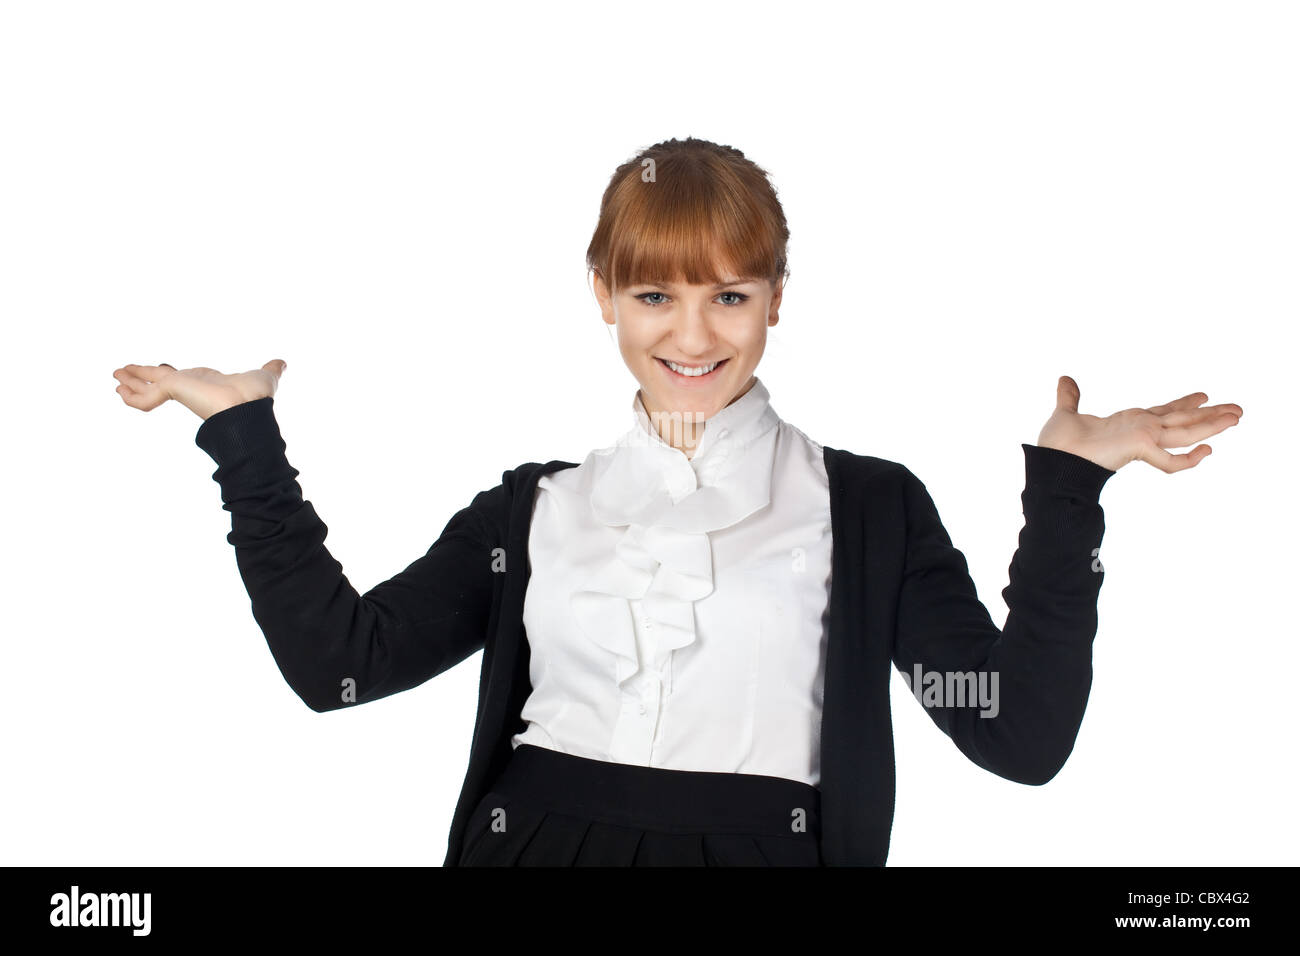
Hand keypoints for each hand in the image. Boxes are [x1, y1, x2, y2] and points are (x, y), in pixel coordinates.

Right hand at [112, 359, 288, 420]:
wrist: (247, 407)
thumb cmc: (256, 395)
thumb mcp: (265, 376)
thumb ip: (271, 370)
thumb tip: (282, 364)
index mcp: (205, 383)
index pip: (180, 379)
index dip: (167, 376)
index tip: (160, 373)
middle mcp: (190, 386)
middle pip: (158, 380)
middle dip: (141, 377)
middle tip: (123, 373)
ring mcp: (179, 390)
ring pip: (147, 387)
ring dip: (131, 382)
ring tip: (116, 376)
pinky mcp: (171, 391)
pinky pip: (145, 398)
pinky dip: (132, 396)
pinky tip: (120, 391)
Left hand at [1036, 375, 1241, 472]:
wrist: (1051, 463)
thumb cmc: (1057, 445)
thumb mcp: (1066, 413)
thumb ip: (1069, 397)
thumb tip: (1064, 380)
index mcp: (1129, 422)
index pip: (1163, 411)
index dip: (1183, 403)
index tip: (1202, 395)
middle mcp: (1141, 430)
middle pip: (1183, 421)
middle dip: (1210, 414)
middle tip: (1237, 408)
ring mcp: (1143, 439)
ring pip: (1186, 433)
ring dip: (1212, 425)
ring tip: (1236, 417)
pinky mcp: (1140, 449)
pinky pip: (1171, 460)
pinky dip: (1188, 458)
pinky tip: (1207, 451)